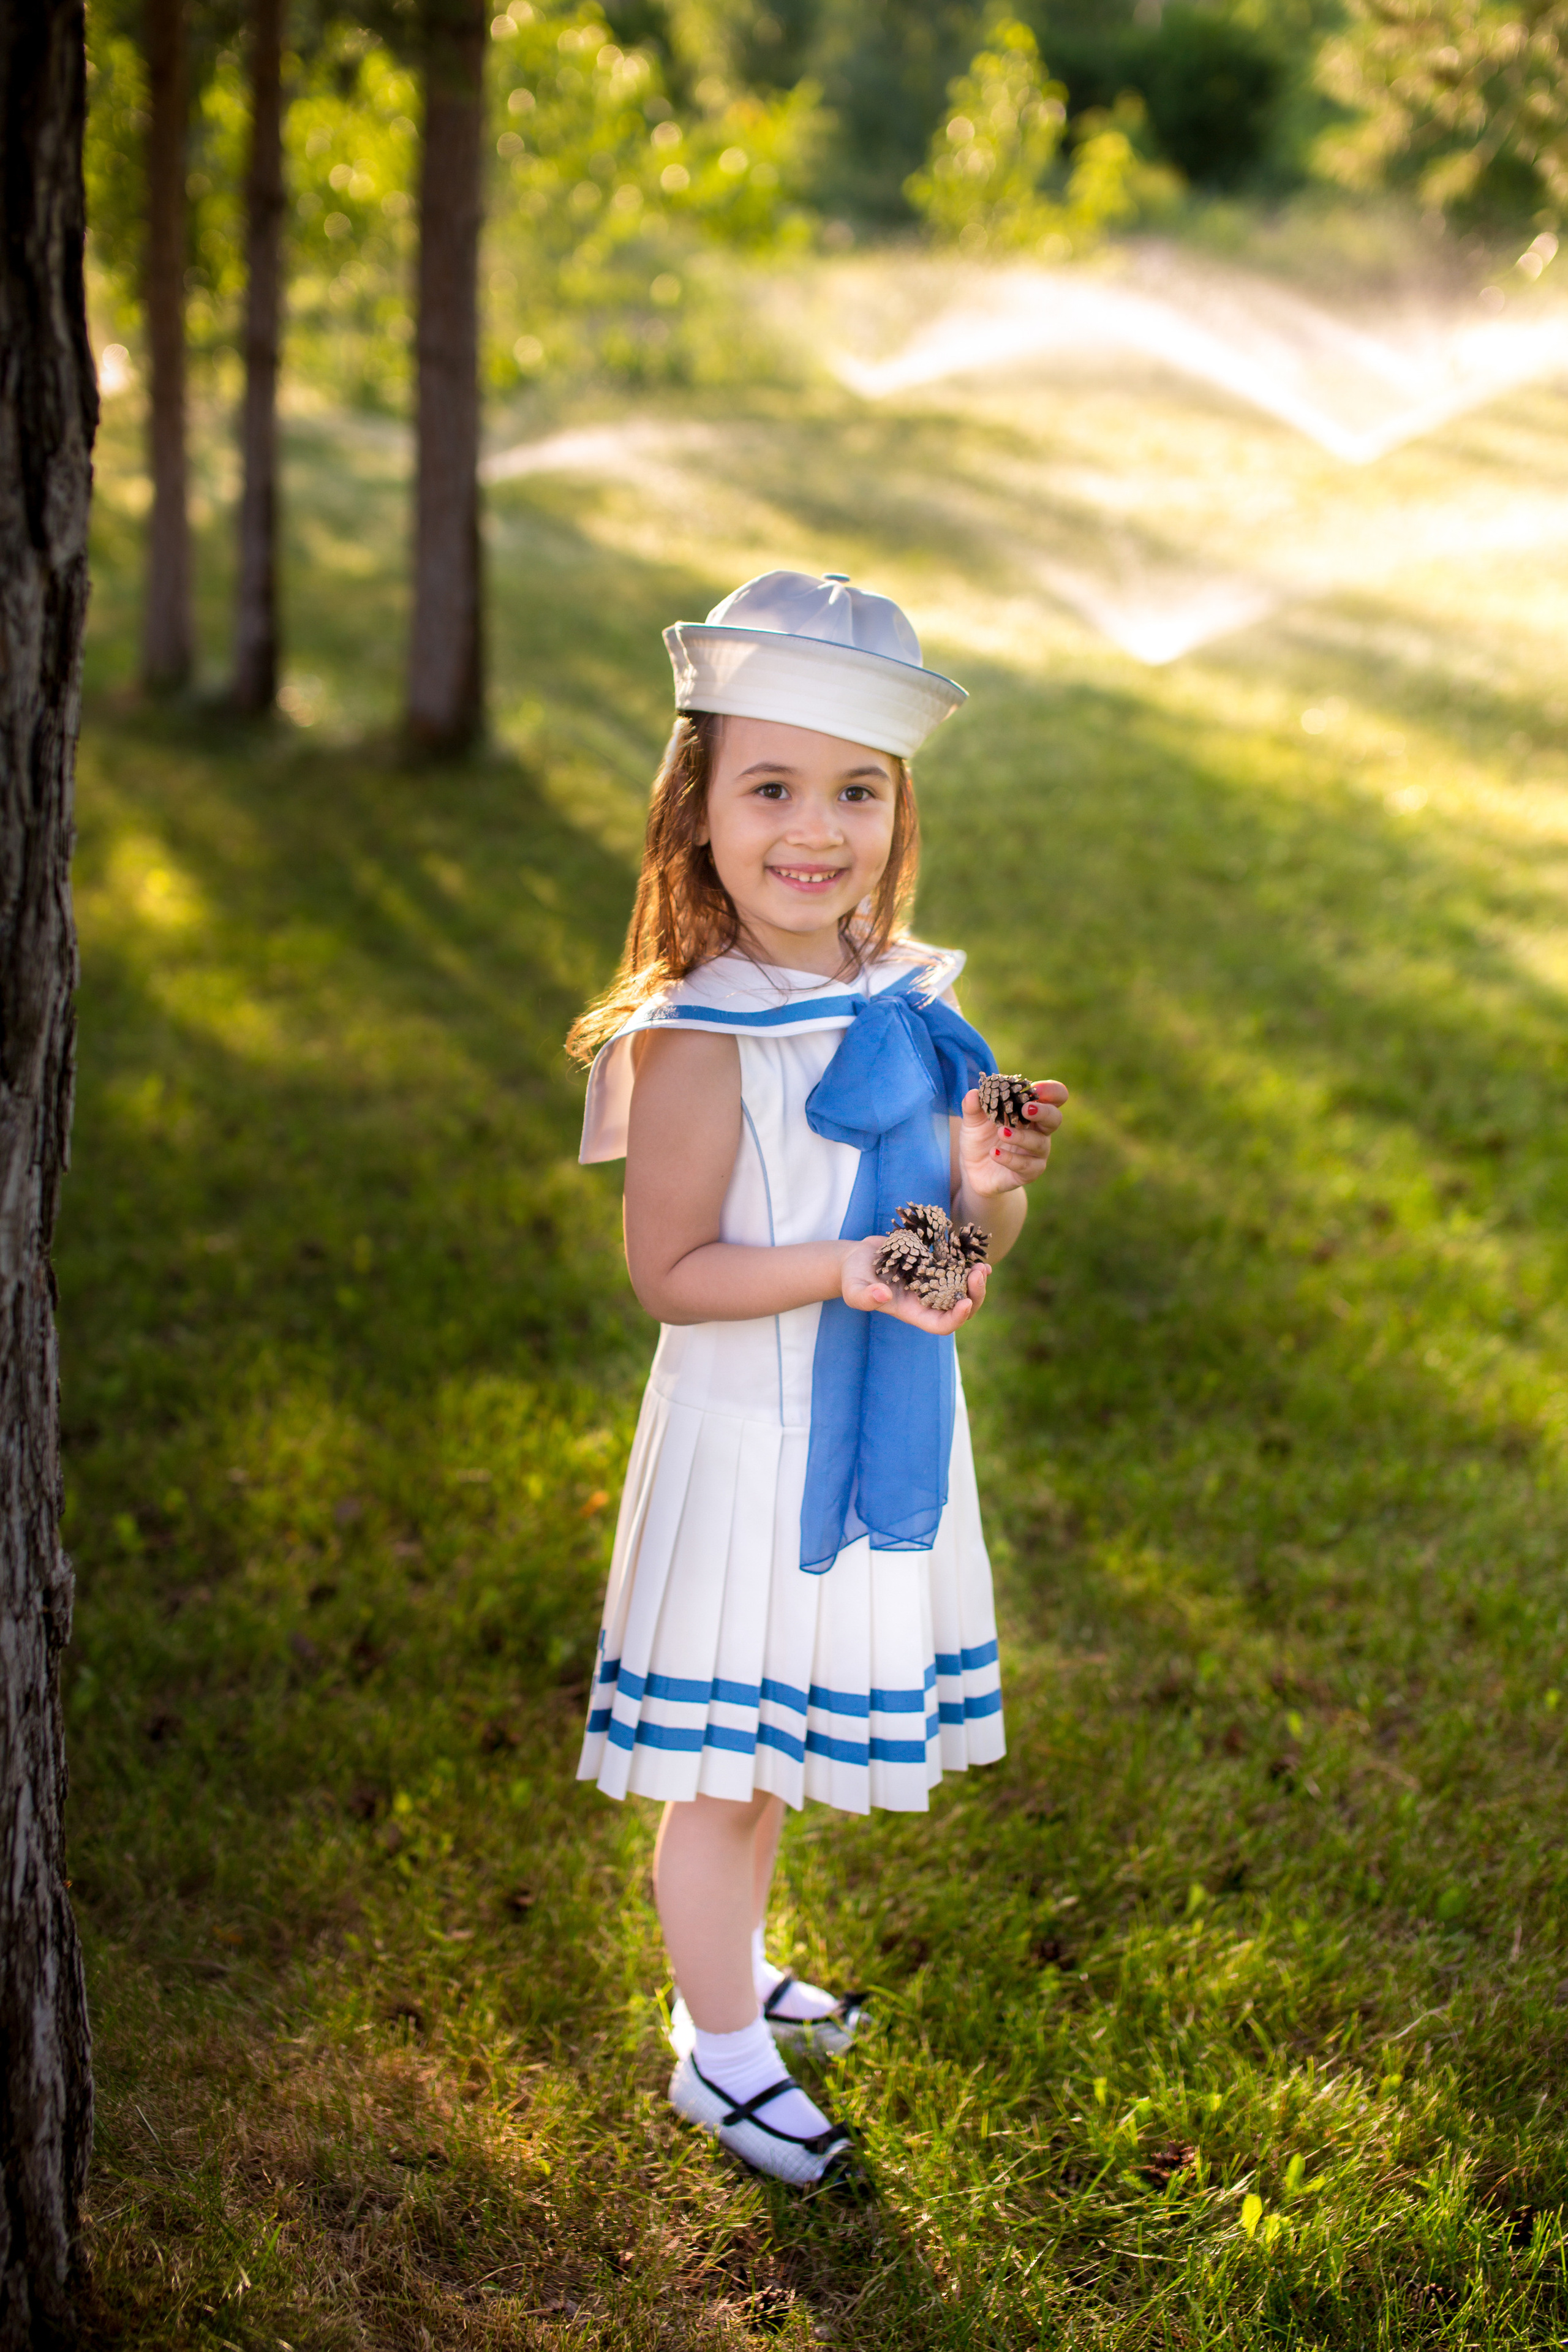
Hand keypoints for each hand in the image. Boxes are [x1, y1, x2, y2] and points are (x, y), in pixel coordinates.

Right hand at [840, 1235, 988, 1332]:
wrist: (858, 1257)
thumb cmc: (854, 1277)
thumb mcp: (853, 1288)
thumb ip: (865, 1297)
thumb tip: (883, 1296)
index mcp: (912, 1312)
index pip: (940, 1325)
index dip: (956, 1319)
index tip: (965, 1302)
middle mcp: (928, 1301)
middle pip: (960, 1309)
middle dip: (974, 1295)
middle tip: (979, 1274)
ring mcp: (934, 1284)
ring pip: (964, 1290)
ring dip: (977, 1281)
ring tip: (983, 1267)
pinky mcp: (936, 1266)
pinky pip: (959, 1270)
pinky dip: (969, 1265)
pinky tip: (977, 1256)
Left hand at [958, 1079, 1067, 1199]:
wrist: (973, 1169)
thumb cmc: (980, 1139)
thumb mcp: (973, 1121)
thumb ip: (973, 1107)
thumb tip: (973, 1093)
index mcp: (1030, 1112)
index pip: (1054, 1097)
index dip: (1051, 1090)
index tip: (1035, 1088)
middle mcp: (1039, 1131)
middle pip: (1055, 1118)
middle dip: (1043, 1112)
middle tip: (1026, 1109)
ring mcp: (1036, 1153)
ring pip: (1040, 1143)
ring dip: (1021, 1136)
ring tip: (1002, 1132)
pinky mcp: (1029, 1172)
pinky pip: (1026, 1166)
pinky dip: (1010, 1159)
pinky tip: (994, 1153)